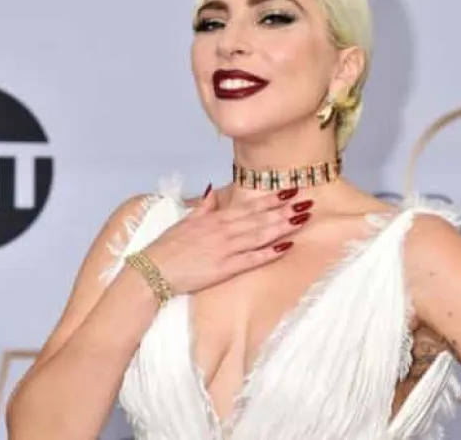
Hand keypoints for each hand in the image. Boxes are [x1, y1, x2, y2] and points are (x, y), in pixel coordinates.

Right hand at [140, 186, 311, 294]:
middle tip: (307, 202)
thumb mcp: (185, 221)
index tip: (290, 191)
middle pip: (260, 218)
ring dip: (283, 227)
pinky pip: (252, 259)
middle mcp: (224, 230)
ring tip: (302, 219)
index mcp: (215, 218)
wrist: (153, 270)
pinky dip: (270, 252)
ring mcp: (226, 249)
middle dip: (285, 210)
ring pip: (260, 235)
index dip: (272, 199)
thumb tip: (212, 190)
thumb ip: (203, 207)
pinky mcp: (225, 268)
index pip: (249, 206)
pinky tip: (286, 247)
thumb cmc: (167, 247)